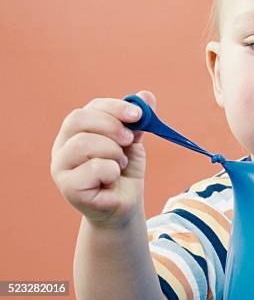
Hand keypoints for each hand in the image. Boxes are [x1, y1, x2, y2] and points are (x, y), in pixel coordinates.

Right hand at [50, 90, 156, 227]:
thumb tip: (146, 95)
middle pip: (78, 119)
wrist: (125, 203)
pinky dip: (111, 171)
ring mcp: (61, 166)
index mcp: (77, 130)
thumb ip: (137, 119)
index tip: (138, 115)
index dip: (114, 107)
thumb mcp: (133, 141)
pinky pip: (92, 168)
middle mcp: (63, 145)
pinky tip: (112, 178)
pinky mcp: (67, 187)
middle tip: (129, 139)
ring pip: (83, 143)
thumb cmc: (124, 170)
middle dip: (111, 126)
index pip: (90, 108)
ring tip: (119, 163)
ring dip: (112, 151)